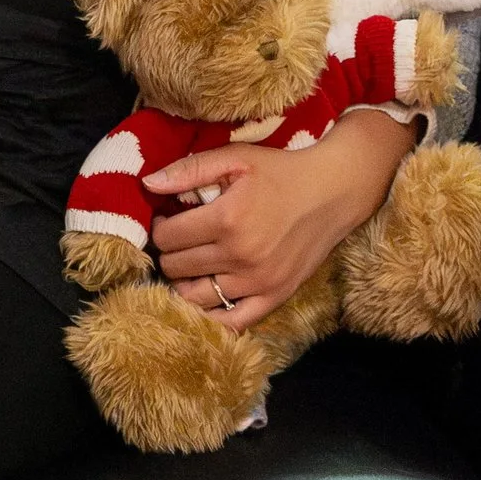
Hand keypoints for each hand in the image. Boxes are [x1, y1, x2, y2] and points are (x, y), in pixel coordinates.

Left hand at [146, 111, 412, 331]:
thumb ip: (189, 170)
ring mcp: (258, 281)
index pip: (167, 238)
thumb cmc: (280, 171)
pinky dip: (210, 317)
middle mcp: (240, 256)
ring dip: (183, 283)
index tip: (168, 219)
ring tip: (188, 265)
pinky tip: (203, 299)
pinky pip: (232, 322)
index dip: (160, 227)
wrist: (333, 192)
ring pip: (195, 297)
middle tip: (178, 240)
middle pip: (176, 268)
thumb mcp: (235, 158)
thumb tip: (147, 184)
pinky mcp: (275, 296)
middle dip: (169, 253)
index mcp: (227, 219)